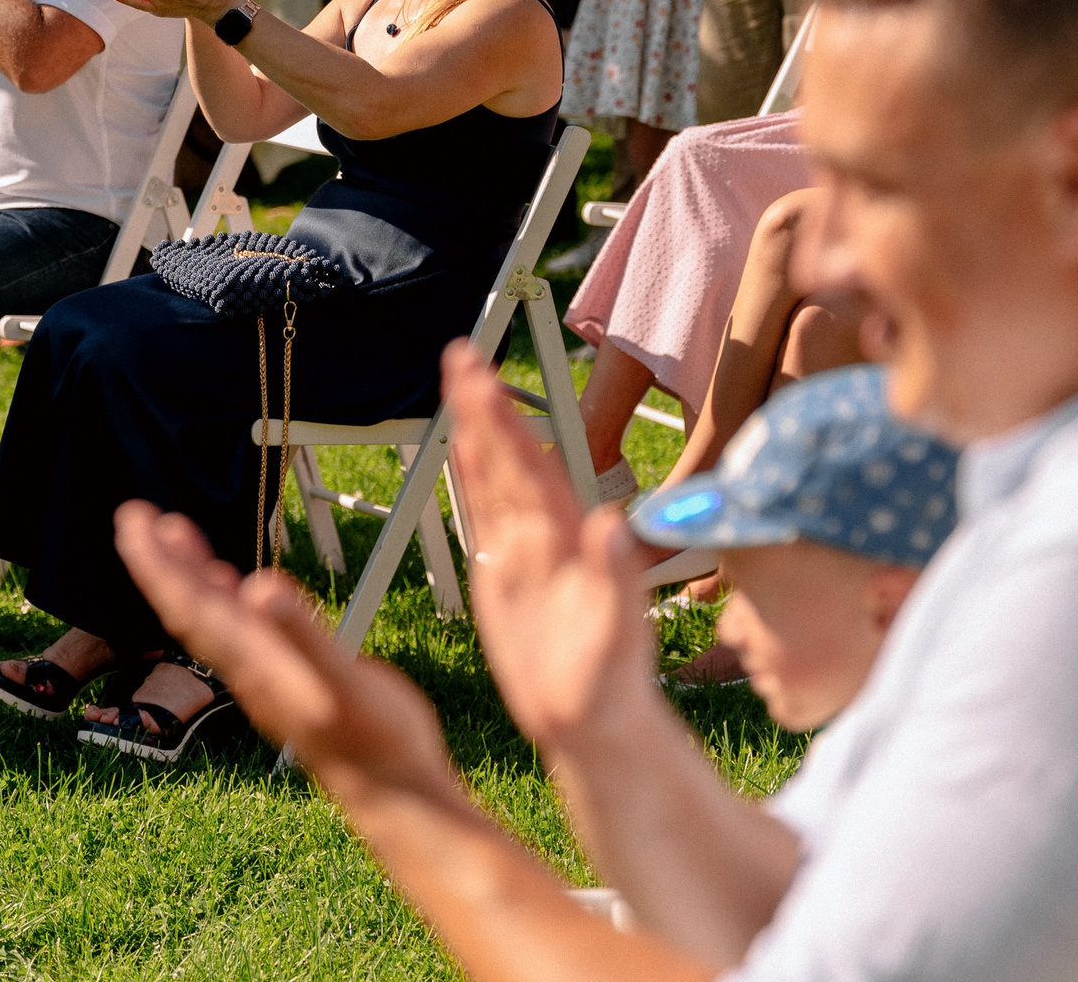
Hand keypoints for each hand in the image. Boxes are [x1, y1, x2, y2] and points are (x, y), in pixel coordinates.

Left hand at [113, 499, 457, 798]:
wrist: (395, 791)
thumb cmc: (374, 741)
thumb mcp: (342, 684)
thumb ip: (301, 635)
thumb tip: (260, 585)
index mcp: (254, 662)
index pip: (191, 605)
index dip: (160, 564)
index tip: (133, 522)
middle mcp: (250, 666)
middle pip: (189, 607)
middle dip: (160, 562)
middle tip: (133, 515)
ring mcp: (267, 672)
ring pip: (214, 615)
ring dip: (189, 573)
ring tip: (169, 532)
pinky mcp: (288, 676)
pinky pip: (243, 629)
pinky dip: (228, 598)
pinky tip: (228, 582)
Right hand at [443, 343, 655, 753]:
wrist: (597, 723)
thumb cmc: (613, 683)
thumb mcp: (617, 633)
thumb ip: (616, 579)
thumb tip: (611, 524)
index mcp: (568, 540)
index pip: (532, 467)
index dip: (505, 424)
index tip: (483, 380)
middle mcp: (546, 534)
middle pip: (510, 458)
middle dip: (485, 408)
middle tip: (460, 354)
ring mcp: (524, 551)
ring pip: (495, 477)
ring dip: (477, 430)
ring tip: (459, 381)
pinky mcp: (505, 575)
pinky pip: (484, 516)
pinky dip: (472, 478)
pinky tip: (462, 448)